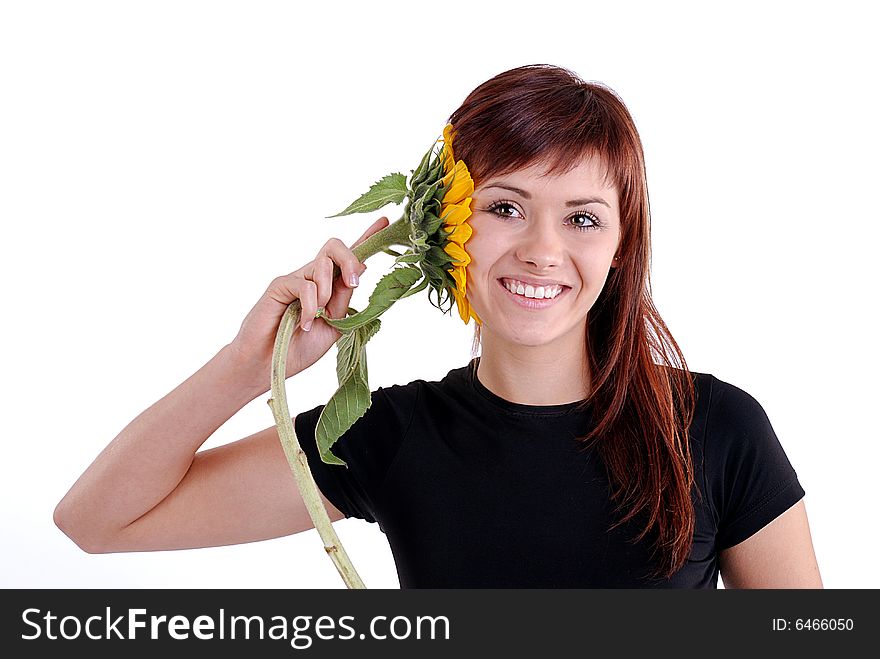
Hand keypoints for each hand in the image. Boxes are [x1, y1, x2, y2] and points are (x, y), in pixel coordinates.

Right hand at [229, 216, 389, 388]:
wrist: (270, 364)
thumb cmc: (300, 347)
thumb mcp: (334, 326)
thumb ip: (345, 300)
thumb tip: (361, 271)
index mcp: (331, 287)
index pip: (350, 259)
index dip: (367, 239)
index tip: (385, 222)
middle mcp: (314, 278)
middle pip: (335, 247)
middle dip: (351, 260)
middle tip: (354, 283)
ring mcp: (297, 280)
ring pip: (323, 264)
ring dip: (327, 292)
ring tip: (317, 315)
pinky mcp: (280, 285)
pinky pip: (304, 285)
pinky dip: (309, 306)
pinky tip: (304, 324)